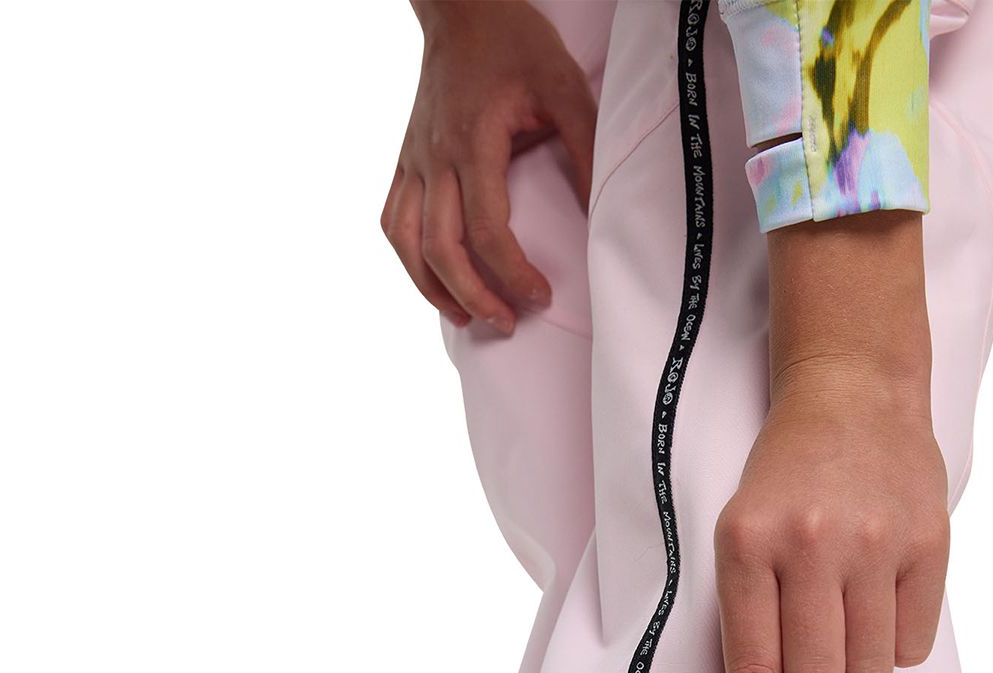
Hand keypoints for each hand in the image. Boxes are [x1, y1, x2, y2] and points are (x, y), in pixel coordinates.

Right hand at [383, 0, 596, 333]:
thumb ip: (586, 148)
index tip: (540, 295)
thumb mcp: (566, 87)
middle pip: (442, 249)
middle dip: (474, 296)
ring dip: (434, 289)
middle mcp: (434, 157)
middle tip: (508, 322)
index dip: (513, 274)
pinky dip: (410, 260)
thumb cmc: (516, 45)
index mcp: (472, 143)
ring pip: (408, 243)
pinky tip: (435, 281)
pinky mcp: (405, 160)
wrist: (463, 8)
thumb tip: (599, 212)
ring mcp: (413, 160)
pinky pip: (393, 221)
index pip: (487, 231)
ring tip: (467, 318)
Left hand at [714, 363, 949, 672]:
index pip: (754, 668)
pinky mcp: (929, 541)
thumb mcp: (742, 533)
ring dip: (857, 663)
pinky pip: (914, 644)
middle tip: (814, 647)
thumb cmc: (787, 479)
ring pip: (871, 669)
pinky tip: (882, 597)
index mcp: (748, 544)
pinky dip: (896, 641)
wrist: (852, 396)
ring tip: (849, 614)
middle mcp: (811, 543)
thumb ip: (753, 616)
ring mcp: (875, 541)